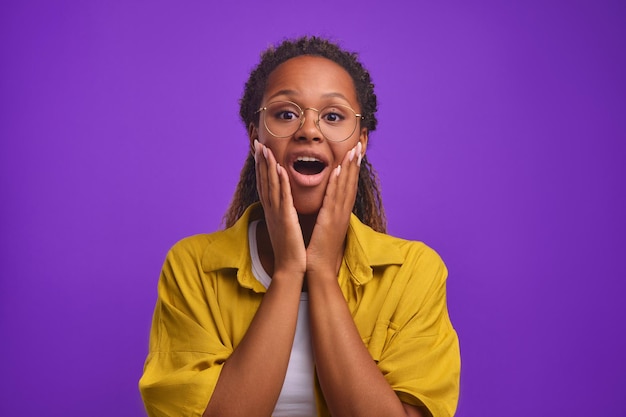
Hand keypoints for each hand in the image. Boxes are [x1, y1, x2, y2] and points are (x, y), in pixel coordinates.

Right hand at [254, 140, 306, 277]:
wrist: (290, 269)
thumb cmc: (290, 250)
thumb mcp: (284, 227)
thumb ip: (283, 214)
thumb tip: (283, 206)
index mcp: (273, 211)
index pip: (265, 184)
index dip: (261, 167)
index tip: (259, 152)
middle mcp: (271, 210)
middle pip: (264, 181)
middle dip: (260, 161)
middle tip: (257, 143)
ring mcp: (277, 214)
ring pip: (271, 185)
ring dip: (267, 166)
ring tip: (265, 148)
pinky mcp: (286, 219)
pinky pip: (283, 197)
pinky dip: (280, 182)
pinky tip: (279, 168)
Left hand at [306, 142, 362, 278]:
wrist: (319, 271)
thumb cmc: (319, 253)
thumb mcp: (326, 230)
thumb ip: (328, 217)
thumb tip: (328, 208)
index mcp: (341, 214)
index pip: (348, 188)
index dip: (352, 170)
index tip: (355, 154)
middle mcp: (342, 213)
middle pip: (351, 184)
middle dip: (355, 163)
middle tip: (359, 145)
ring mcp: (338, 217)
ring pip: (345, 188)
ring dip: (349, 168)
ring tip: (353, 150)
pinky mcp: (329, 221)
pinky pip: (333, 198)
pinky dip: (336, 183)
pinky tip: (337, 170)